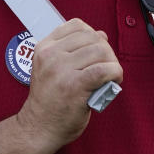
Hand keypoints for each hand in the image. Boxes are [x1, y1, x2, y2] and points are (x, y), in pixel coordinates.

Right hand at [15, 18, 122, 147]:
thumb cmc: (49, 101)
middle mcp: (51, 56)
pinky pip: (103, 70)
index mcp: (44, 48)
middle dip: (106, 50)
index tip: (96, 50)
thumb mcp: (52, 68)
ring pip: (100, 51)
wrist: (39, 128)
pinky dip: (114, 73)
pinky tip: (114, 80)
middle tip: (108, 66)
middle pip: (92, 37)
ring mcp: (61, 69)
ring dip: (112, 62)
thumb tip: (101, 35)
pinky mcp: (74, 85)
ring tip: (111, 75)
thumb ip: (74, 51)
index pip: (76, 25)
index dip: (93, 35)